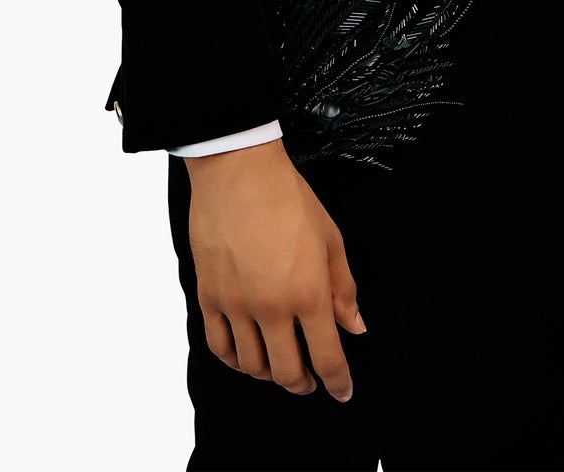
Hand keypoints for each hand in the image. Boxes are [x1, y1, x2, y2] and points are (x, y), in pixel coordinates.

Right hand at [185, 139, 366, 399]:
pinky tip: (245, 354)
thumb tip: (355, 327)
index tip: (342, 392)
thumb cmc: (288, 198)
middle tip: (311, 380)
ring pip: (252, 366)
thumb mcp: (330, 239)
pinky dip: (234, 360)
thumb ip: (343, 289)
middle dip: (304, 384)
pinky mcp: (208, 297)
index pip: (327, 358)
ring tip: (279, 364)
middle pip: (288, 373)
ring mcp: (236, 305)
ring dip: (270, 374)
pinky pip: (219, 347)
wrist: (238, 171)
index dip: (338, 383)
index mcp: (308, 293)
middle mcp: (272, 307)